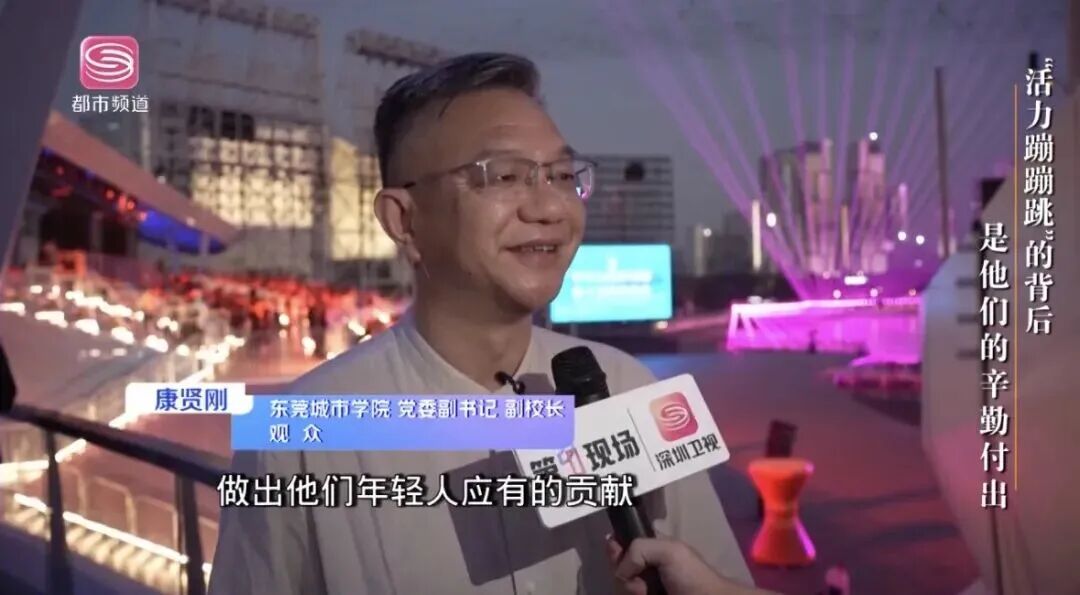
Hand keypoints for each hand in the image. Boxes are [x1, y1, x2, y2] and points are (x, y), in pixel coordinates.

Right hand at [606, 536, 760, 594]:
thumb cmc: (691, 575)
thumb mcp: (668, 550)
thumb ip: (639, 548)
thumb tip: (621, 571)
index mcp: (650, 550)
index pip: (622, 544)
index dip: (615, 548)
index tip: (615, 550)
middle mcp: (643, 569)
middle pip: (616, 568)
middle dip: (622, 574)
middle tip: (639, 582)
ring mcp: (643, 588)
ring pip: (620, 587)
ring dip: (629, 589)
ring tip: (645, 593)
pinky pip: (625, 594)